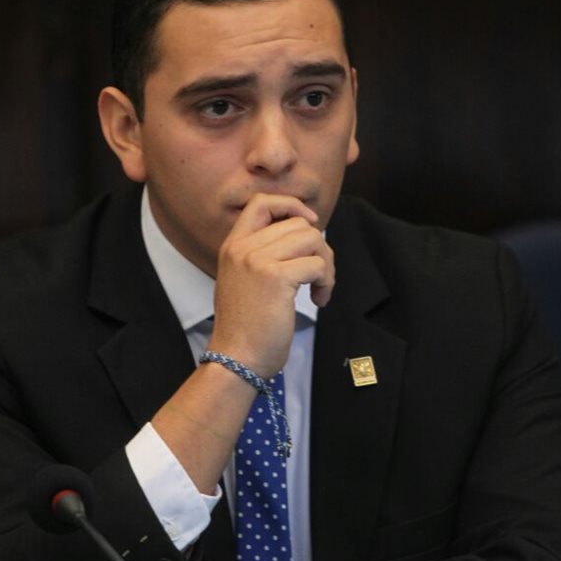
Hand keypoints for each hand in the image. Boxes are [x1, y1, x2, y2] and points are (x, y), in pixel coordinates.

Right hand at [209, 193, 334, 377]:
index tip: (309, 223)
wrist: (236, 359)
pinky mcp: (277, 278)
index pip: (262, 202)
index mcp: (233, 245)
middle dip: (319, 247)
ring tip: (319, 288)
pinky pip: (317, 264)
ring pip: (312, 239)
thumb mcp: (242, 281)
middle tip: (319, 275)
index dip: (291, 205)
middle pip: (298, 223)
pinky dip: (326, 281)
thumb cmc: (245, 327)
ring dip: (326, 264)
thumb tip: (304, 236)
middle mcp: (243, 248)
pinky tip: (318, 300)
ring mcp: (258, 260)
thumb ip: (262, 255)